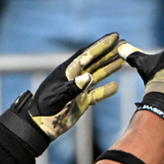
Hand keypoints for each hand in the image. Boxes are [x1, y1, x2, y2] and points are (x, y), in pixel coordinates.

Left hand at [0, 32, 123, 163]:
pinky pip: (96, 94)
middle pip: (95, 62)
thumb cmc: (43, 110)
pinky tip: (115, 86)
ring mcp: (78, 89)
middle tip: (125, 44)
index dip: (100, 45)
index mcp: (66, 72)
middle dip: (109, 53)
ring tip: (124, 59)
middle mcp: (74, 78)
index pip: (86, 55)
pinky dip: (106, 91)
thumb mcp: (56, 98)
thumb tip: (88, 78)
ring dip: (110, 67)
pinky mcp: (81, 101)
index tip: (114, 37)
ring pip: (97, 75)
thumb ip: (72, 88)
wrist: (39, 126)